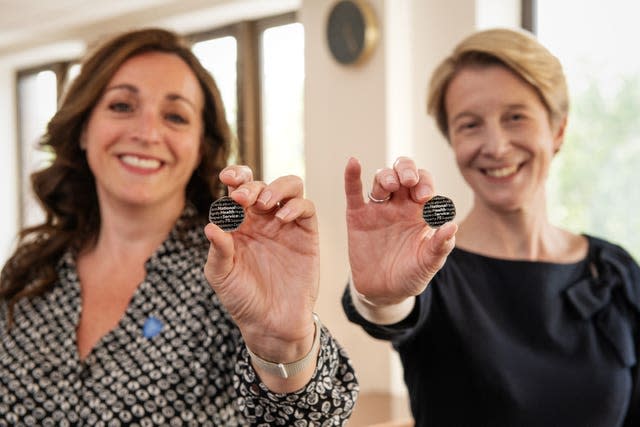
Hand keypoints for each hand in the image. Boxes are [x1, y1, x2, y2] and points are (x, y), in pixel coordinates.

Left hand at [204, 165, 318, 363]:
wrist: (271, 323)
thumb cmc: (242, 298)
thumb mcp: (221, 276)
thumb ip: (218, 250)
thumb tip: (211, 225)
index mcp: (239, 223)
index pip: (237, 188)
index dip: (234, 176)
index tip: (227, 178)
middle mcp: (263, 219)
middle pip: (262, 184)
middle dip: (251, 186)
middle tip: (242, 200)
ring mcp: (286, 224)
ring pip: (290, 186)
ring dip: (277, 187)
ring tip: (265, 204)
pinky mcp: (307, 234)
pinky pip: (306, 208)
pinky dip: (296, 206)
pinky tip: (282, 219)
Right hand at [345, 157, 456, 306]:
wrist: (383, 292)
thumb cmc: (410, 275)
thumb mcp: (428, 264)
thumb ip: (440, 246)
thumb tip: (452, 225)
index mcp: (420, 212)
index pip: (424, 184)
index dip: (425, 184)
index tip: (425, 198)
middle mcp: (400, 205)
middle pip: (403, 173)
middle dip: (407, 169)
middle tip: (409, 181)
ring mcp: (378, 209)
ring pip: (381, 179)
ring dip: (386, 176)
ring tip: (390, 187)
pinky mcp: (357, 216)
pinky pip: (354, 192)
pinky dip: (352, 176)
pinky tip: (353, 163)